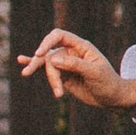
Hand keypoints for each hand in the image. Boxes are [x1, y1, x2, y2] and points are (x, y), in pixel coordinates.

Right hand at [19, 30, 135, 118]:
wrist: (112, 98)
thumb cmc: (108, 83)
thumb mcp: (94, 73)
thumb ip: (75, 65)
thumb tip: (53, 59)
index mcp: (81, 46)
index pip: (59, 36)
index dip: (47, 42)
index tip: (39, 53)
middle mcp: (71, 52)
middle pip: (50, 54)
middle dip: (40, 64)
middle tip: (28, 73)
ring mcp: (66, 64)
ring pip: (48, 66)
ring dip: (50, 79)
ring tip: (58, 94)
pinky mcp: (62, 76)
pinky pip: (47, 71)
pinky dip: (36, 69)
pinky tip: (23, 64)